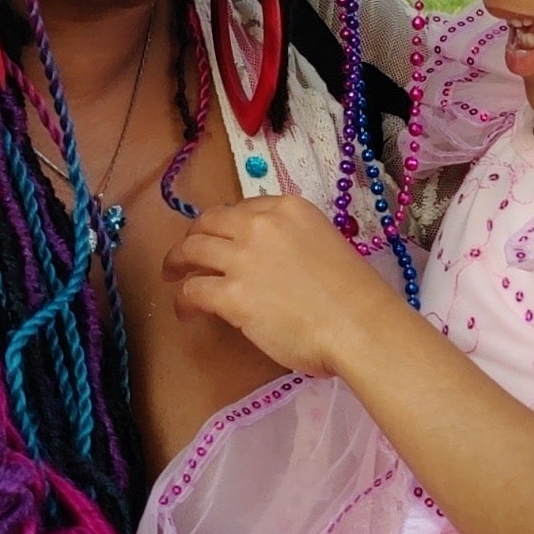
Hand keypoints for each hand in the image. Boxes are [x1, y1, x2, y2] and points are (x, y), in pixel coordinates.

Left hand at [168, 196, 385, 375]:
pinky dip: (183, 300)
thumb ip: (292, 243)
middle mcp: (260, 225)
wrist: (359, 325)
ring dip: (177, 262)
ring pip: (192, 250)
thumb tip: (272, 263)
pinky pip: (192, 291)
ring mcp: (243, 258)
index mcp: (289, 208)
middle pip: (209, 222)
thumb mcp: (324, 244)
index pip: (242, 208)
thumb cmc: (355, 294)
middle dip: (194, 237)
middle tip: (187, 255)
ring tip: (173, 276)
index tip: (221, 239)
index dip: (225, 225)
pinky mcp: (231, 295)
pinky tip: (185, 311)